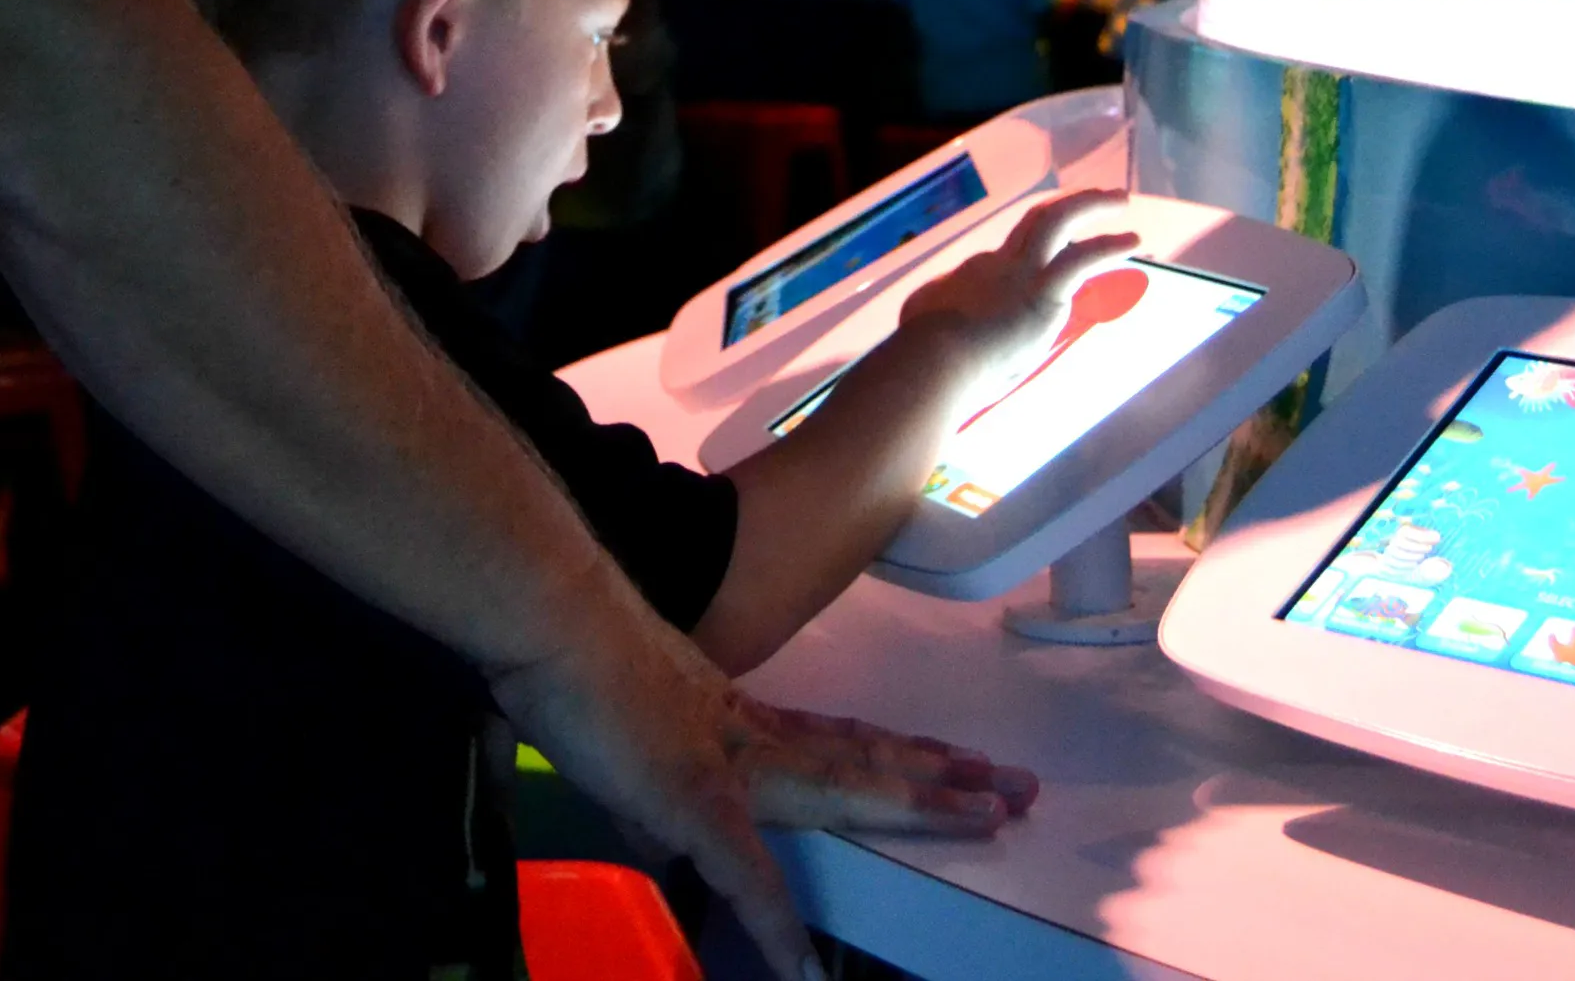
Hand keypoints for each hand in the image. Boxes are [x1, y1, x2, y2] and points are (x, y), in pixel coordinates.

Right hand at [490, 614, 1029, 980]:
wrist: (554, 627)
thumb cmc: (576, 667)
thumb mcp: (632, 739)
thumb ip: (659, 792)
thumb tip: (658, 823)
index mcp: (740, 724)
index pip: (842, 738)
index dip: (903, 751)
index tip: (956, 757)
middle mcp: (757, 740)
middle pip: (871, 758)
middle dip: (945, 775)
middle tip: (1020, 785)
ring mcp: (736, 770)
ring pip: (850, 789)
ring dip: (921, 805)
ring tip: (988, 815)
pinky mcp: (698, 803)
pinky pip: (746, 877)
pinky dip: (776, 925)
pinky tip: (805, 970)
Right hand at [897, 186, 1140, 368]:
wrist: (935, 359)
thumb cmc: (923, 350)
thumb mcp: (923, 319)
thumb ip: (940, 308)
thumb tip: (937, 310)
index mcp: (975, 274)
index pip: (1012, 256)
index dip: (1035, 257)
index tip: (1056, 265)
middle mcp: (1000, 262)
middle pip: (1038, 219)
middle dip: (1070, 205)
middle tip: (1098, 195)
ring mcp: (1023, 273)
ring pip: (1059, 220)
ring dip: (1092, 206)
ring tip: (1119, 198)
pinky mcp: (1045, 292)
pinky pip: (1084, 257)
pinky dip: (1110, 245)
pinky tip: (1132, 240)